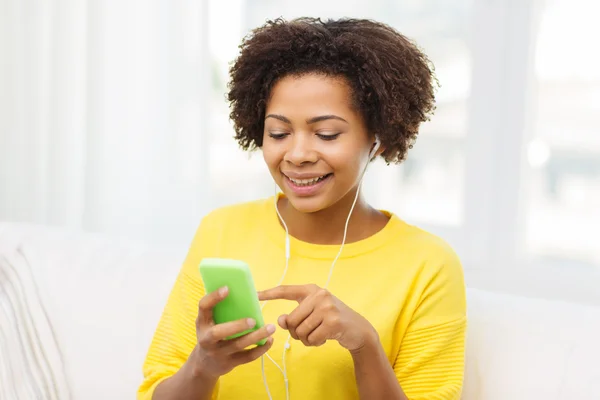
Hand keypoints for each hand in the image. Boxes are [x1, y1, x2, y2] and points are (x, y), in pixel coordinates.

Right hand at [192, 286, 275, 378]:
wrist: (204, 364)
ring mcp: (218, 353)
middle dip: (236, 326)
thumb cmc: (211, 335)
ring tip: (271, 327)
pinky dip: (261, 349)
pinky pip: (247, 357)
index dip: (213, 298)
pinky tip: (270, 340)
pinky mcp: (230, 363)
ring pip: (238, 345)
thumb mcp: (208, 322)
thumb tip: (241, 291)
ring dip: (256, 336)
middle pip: (218, 333)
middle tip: (253, 320)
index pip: (203, 307)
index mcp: (202, 323)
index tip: (227, 288)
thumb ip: (219, 310)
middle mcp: (206, 339)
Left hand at [258, 284, 376, 351]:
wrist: (358, 330)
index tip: (254, 294)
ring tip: (318, 334)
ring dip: (306, 339)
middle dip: (296, 332)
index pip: (286, 290)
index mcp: (312, 290)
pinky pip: (310, 339)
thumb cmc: (331, 321)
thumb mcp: (312, 315)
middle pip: (291, 320)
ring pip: (300, 331)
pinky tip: (325, 338)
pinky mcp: (333, 322)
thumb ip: (295, 316)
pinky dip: (315, 343)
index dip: (269, 293)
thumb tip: (280, 320)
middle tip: (309, 332)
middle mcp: (319, 295)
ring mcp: (327, 307)